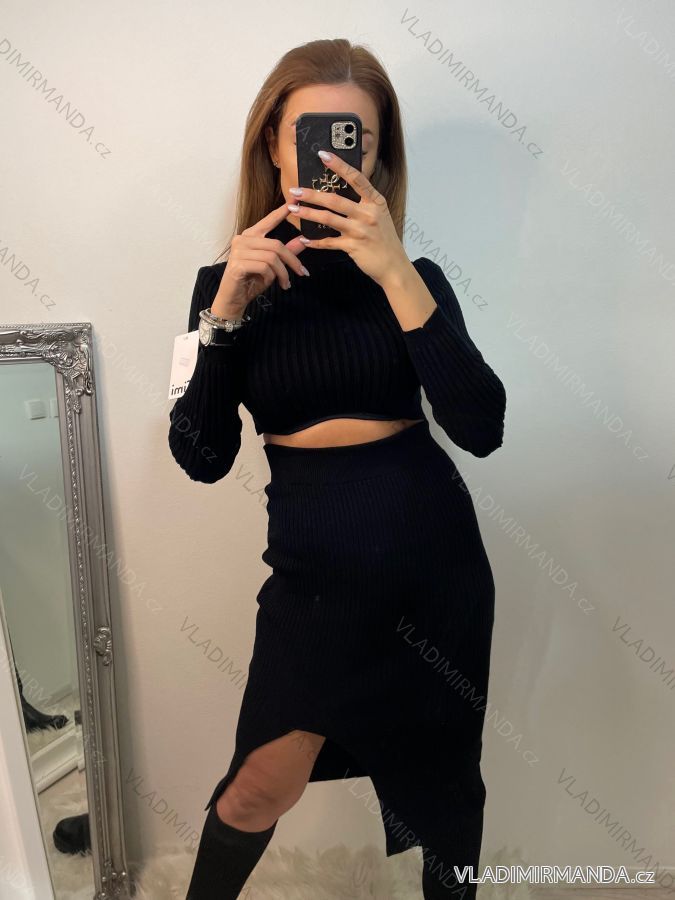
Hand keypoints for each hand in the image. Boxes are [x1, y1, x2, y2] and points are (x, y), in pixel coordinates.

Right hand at [213, 203, 308, 316]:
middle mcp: (242, 239)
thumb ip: (286, 252)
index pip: (268, 220)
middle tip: (302, 273)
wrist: (233, 300)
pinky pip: (264, 267)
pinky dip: (271, 277)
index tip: (295, 199)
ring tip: (285, 284)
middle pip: (276, 245)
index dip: (282, 211)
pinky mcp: (238, 264)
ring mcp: (238, 251)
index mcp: (250, 236)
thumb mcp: (273, 266)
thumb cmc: (251, 282)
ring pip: (272, 257)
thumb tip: (303, 240)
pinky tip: (269, 284)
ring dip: (283, 273)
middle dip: (292, 260)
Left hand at [286, 150, 409, 286]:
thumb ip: (364, 203)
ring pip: (328, 218)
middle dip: (312, 194)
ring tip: (293, 209)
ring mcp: (360, 230)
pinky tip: (304, 239)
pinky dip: (315, 241)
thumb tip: (342, 191)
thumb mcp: (380, 216)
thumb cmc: (385, 240)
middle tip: (295, 190)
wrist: (394, 266)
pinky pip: (329, 242)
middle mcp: (368, 214)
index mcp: (375, 202)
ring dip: (308, 213)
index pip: (356, 178)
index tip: (323, 155)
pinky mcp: (353, 246)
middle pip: (335, 199)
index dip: (339, 165)